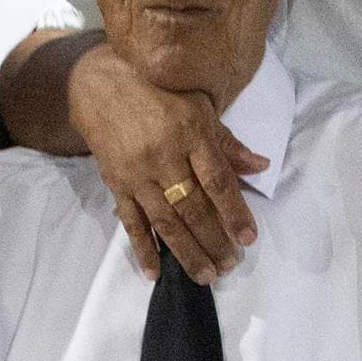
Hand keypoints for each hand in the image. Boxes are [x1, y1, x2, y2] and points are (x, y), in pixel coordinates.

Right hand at [68, 45, 266, 282]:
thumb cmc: (159, 92)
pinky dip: (143, 249)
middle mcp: (164, 156)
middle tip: (230, 266)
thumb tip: (261, 166)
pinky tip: (155, 273)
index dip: (234, 212)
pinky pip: (131, 221)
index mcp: (190, 133)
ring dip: (186, 252)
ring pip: (165, 221)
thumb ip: (228, 142)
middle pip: (193, 207)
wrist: (100, 84)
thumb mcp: (198, 106)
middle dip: (214, 240)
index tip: (248, 238)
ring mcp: (138, 173)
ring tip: (205, 275)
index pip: (217, 181)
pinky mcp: (117, 184)